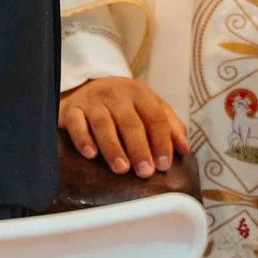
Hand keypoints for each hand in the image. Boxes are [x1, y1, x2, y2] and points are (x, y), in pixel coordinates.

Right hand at [60, 77, 188, 177]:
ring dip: (113, 147)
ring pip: (103, 124)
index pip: (155, 118)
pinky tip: (91, 154)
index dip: (161, 141)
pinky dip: (83, 139)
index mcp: (140, 95)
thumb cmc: (124, 104)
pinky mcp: (72, 109)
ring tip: (121, 168)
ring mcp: (93, 101)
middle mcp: (117, 96)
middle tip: (145, 172)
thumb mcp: (149, 107)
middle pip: (130, 123)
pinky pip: (76, 123)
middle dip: (139, 149)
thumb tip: (184, 149)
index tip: (164, 164)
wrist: (89, 86)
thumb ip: (169, 126)